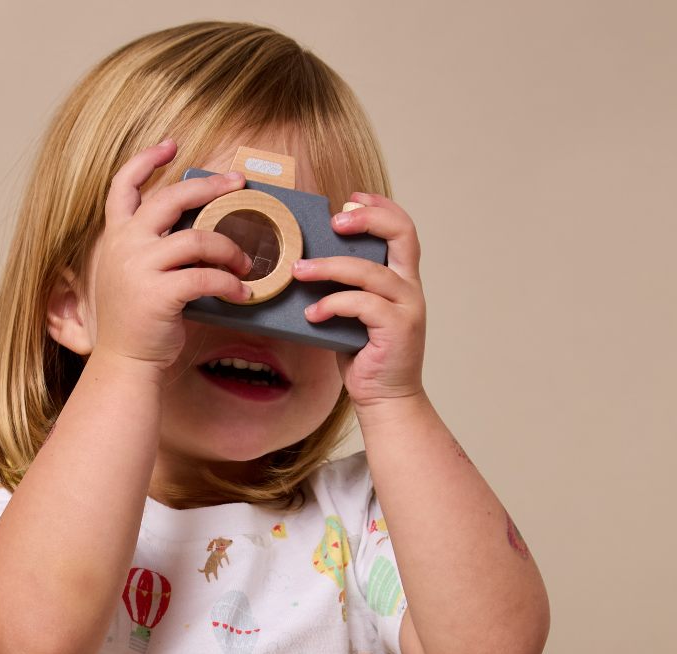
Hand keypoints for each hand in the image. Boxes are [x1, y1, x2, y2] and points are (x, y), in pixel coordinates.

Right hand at [94, 139, 253, 370]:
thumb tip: (203, 230)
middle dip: (210, 186)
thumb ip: (156, 249)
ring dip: (230, 248)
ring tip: (247, 263)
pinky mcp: (158, 294)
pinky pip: (205, 278)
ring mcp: (138, 268)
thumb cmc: (139, 322)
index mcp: (116, 237)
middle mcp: (123, 245)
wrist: (125, 362)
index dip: (146, 160)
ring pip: (197, 239)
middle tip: (239, 184)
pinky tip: (243, 293)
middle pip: (170, 198)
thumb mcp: (136, 275)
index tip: (171, 144)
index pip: (123, 186)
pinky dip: (230, 284)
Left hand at [290, 192, 426, 412]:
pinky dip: (332, 305)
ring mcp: (407, 307)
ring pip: (368, 271)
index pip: (402, 228)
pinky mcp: (397, 328)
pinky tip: (313, 314)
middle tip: (332, 222)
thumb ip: (344, 288)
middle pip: (400, 233)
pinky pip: (361, 304)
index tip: (350, 199)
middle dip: (366, 218)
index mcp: (401, 279)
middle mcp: (409, 288)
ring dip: (328, 268)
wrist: (384, 399)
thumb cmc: (364, 356)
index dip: (379, 207)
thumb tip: (304, 265)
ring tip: (298, 272)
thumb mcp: (352, 314)